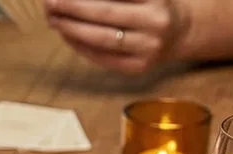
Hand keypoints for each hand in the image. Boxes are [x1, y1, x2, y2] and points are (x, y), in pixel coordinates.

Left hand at [47, 0, 190, 73]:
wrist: (182, 33)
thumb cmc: (154, 4)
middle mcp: (156, 22)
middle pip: (105, 14)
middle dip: (73, 8)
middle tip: (50, 2)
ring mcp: (148, 49)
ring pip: (101, 39)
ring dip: (72, 28)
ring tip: (53, 19)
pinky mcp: (138, 68)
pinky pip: (102, 58)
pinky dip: (80, 46)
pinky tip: (67, 34)